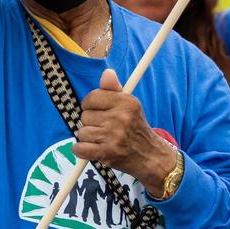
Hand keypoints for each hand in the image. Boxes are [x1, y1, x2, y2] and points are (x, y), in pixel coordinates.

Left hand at [74, 69, 175, 197]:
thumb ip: (114, 89)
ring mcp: (113, 136)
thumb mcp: (129, 105)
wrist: (150, 156)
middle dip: (91, 123)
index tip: (96, 111)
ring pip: (82, 133)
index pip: (92, 97)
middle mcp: (120, 118)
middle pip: (85, 116)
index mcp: (125, 102)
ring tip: (102, 140)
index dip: (90, 105)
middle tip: (104, 128)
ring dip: (88, 138)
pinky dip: (82, 150)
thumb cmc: (135, 128)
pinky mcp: (107, 153)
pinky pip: (79, 148)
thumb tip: (107, 72)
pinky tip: (92, 149)